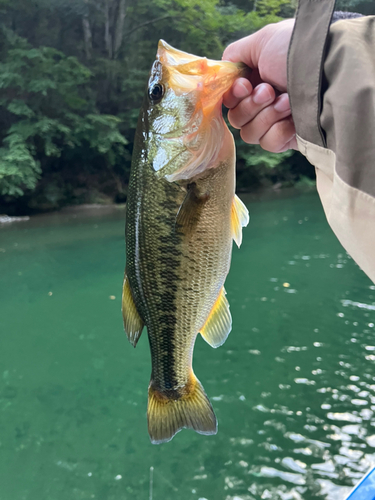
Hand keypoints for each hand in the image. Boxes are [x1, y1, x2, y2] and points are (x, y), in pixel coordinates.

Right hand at [222, 19, 297, 151]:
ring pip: (249, 134)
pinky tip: (293, 120)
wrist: (329, 73)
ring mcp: (276, 122)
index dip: (233, 97)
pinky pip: (268, 144)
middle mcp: (263, 103)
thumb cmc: (297, 53)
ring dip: (266, 117)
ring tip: (287, 101)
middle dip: (251, 105)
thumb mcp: (262, 42)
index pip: (229, 101)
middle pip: (237, 119)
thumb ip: (235, 55)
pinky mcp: (288, 139)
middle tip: (270, 91)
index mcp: (255, 81)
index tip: (246, 86)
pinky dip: (278, 132)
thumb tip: (225, 72)